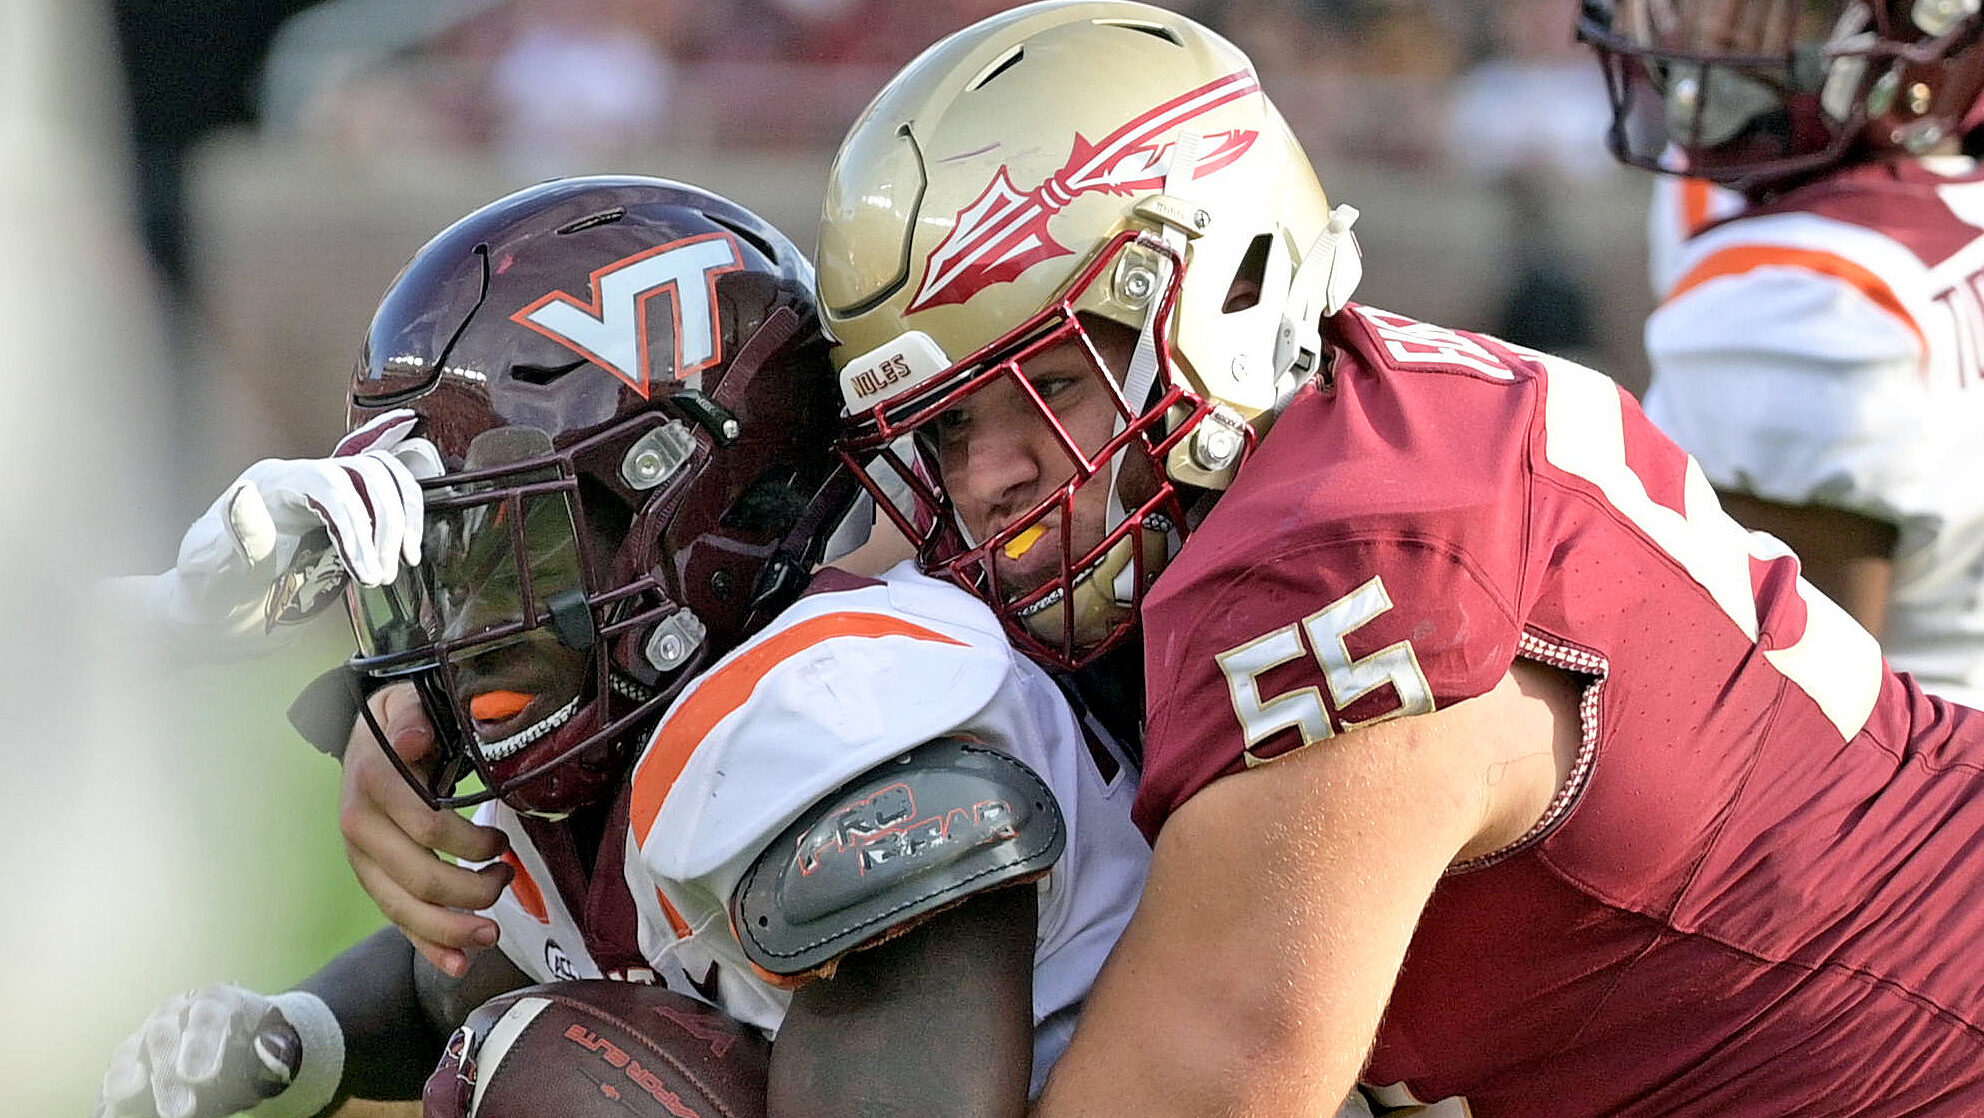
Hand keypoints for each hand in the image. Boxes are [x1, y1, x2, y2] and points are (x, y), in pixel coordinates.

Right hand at [95, 985, 333, 1117]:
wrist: (242, 1047)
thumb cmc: (258, 1045)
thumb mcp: (274, 1046)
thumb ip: (273, 1050)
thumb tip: (268, 1049)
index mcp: (216, 999)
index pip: (208, 1012)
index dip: (201, 1042)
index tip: (200, 1076)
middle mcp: (176, 1012)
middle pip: (164, 1033)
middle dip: (167, 1074)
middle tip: (179, 1111)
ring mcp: (147, 1036)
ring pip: (128, 1053)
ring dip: (125, 1080)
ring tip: (125, 1101)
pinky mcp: (129, 1064)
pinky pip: (114, 1080)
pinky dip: (109, 1098)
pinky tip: (108, 1114)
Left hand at [152, 408, 439, 642]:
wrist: (217, 614)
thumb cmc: (211, 595)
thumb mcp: (214, 573)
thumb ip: (237, 537)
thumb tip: (247, 494)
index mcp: (270, 487)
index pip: (327, 484)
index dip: (356, 525)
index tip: (366, 574)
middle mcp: (301, 479)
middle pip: (365, 473)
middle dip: (385, 524)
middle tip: (381, 577)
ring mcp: (327, 492)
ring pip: (385, 474)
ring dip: (403, 518)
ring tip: (401, 564)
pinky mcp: (347, 510)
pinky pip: (388, 490)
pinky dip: (409, 512)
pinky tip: (409, 546)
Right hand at [342, 683, 513, 977]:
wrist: (365, 736)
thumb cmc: (402, 719)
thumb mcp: (407, 703)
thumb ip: (413, 718)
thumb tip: (415, 736)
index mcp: (375, 785)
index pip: (427, 828)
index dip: (470, 844)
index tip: (501, 843)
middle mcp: (361, 828)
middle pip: (418, 879)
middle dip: (470, 893)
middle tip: (506, 880)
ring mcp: (363, 859)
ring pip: (405, 909)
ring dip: (452, 930)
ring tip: (492, 933)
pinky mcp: (372, 878)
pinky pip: (397, 920)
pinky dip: (428, 947)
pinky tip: (458, 965)